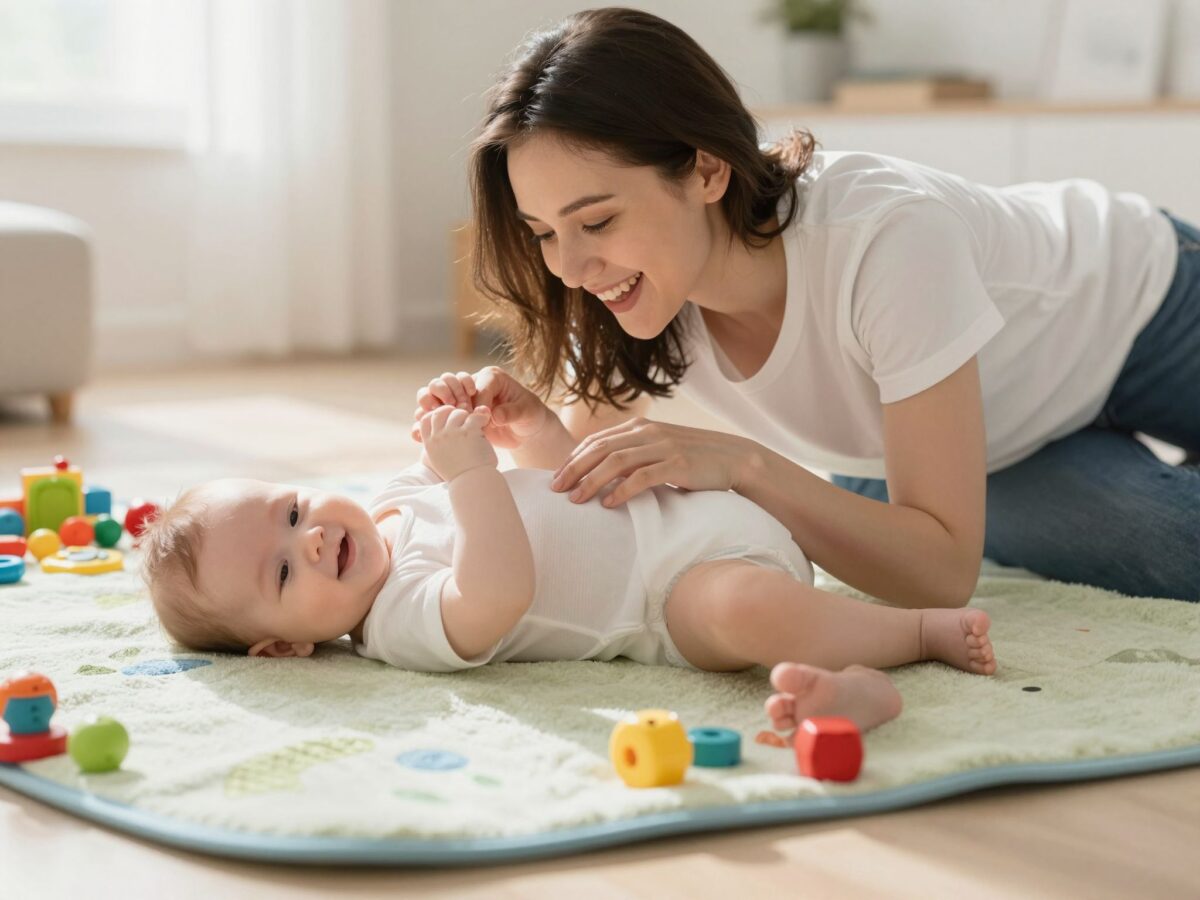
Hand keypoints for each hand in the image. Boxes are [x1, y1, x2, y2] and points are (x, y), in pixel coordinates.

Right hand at [412, 366, 552, 450]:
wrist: (526, 432)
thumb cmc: (530, 416)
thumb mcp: (527, 413)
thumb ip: (512, 412)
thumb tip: (494, 415)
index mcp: (490, 377)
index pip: (472, 383)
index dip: (472, 400)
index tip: (478, 416)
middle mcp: (471, 385)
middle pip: (445, 380)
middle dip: (444, 395)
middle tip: (454, 412)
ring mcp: (460, 400)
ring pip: (433, 396)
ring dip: (428, 407)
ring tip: (428, 419)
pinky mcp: (455, 416)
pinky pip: (434, 417)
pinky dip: (425, 424)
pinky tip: (418, 434)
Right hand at [419, 405, 497, 481]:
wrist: (472, 483)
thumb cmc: (460, 475)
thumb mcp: (440, 460)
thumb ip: (439, 444)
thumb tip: (442, 430)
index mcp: (430, 444)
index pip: (425, 420)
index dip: (435, 415)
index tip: (446, 418)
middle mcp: (438, 437)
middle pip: (440, 412)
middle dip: (451, 412)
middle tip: (463, 418)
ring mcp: (452, 433)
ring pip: (458, 413)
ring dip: (468, 417)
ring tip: (475, 426)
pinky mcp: (468, 432)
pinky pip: (474, 417)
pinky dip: (481, 418)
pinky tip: (484, 423)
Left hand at [549, 418, 754, 506]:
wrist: (735, 458)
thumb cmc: (694, 460)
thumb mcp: (660, 450)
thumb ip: (634, 456)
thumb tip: (602, 475)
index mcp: (640, 427)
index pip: (597, 440)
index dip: (573, 458)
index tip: (557, 478)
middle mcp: (648, 432)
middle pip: (600, 449)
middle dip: (574, 469)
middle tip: (555, 490)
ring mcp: (663, 446)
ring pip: (616, 461)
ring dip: (592, 481)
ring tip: (576, 500)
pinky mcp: (678, 464)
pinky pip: (642, 477)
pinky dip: (622, 490)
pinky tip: (609, 504)